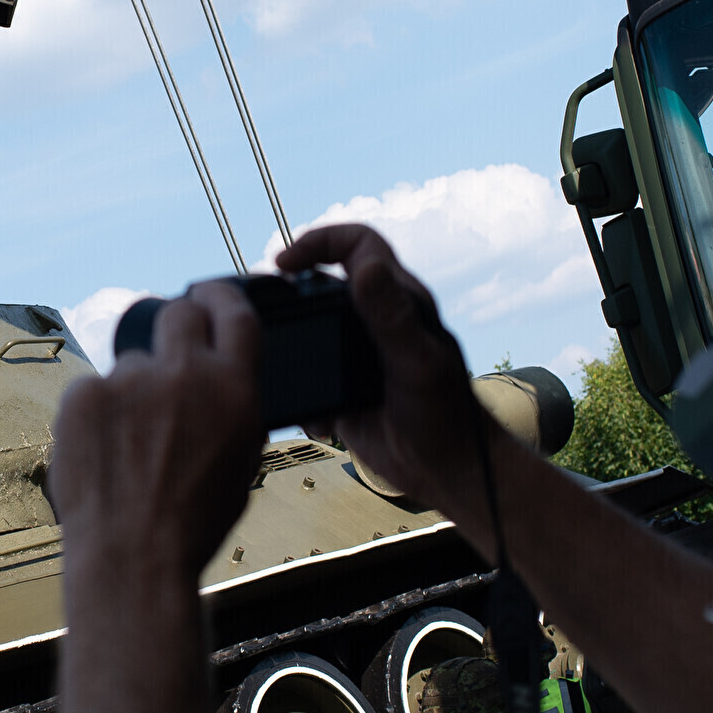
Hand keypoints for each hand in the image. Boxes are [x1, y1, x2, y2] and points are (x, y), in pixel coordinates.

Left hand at [50, 282, 267, 582]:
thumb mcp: (242, 459)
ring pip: (132, 364)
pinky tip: (104, 455)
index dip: (222, 295)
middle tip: (169, 354)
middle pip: (178, 313)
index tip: (209, 294)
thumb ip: (235, 405)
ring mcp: (129, 380)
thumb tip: (223, 378)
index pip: (234, 312)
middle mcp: (184, 372)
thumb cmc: (192, 521)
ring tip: (132, 447)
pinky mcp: (84, 393)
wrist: (134, 554)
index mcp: (234, 387)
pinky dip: (97, 415)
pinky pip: (93, 390)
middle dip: (176, 324)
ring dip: (133, 392)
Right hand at [275, 224, 488, 514]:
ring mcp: (356, 355)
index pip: (358, 245)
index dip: (320, 241)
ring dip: (293, 345)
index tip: (285, 265)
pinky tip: (314, 418)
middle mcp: (375, 321)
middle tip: (265, 312)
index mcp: (398, 301)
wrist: (445, 471)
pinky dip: (302, 395)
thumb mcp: (416, 362)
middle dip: (291, 293)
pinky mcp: (342, 390)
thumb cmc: (447, 414)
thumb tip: (364, 269)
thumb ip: (391, 316)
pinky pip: (309, 379)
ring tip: (279, 363)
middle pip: (324, 282)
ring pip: (311, 330)